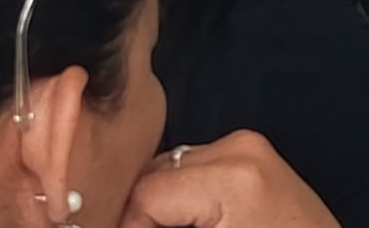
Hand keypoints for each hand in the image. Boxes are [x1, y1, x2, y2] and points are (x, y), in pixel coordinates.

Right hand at [120, 131, 338, 227]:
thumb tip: (115, 222)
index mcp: (233, 177)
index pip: (145, 193)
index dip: (124, 224)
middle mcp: (241, 149)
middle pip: (155, 175)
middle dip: (138, 215)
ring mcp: (249, 149)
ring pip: (170, 170)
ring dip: (157, 207)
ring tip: (158, 227)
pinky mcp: (253, 158)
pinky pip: (196, 170)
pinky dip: (181, 199)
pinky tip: (180, 224)